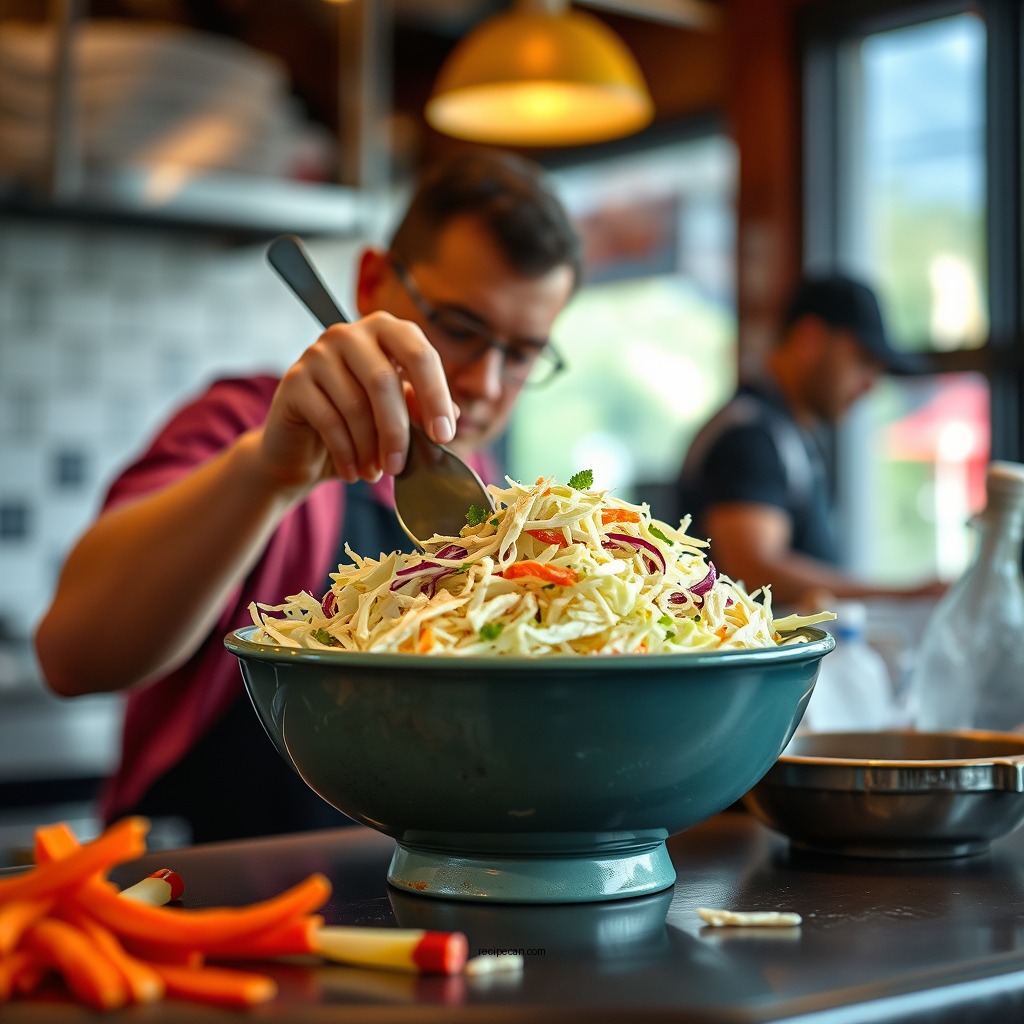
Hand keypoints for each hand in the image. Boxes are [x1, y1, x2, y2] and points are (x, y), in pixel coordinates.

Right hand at [258, 312, 457, 489]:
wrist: (301, 448)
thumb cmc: (357, 427)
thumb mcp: (396, 417)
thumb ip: (420, 408)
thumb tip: (453, 414)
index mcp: (385, 331)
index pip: (420, 354)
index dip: (436, 397)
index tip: (444, 436)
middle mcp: (349, 334)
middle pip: (384, 381)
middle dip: (397, 431)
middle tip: (401, 467)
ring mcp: (318, 353)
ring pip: (356, 405)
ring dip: (370, 448)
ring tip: (375, 473)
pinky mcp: (293, 380)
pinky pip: (328, 420)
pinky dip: (346, 453)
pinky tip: (353, 472)